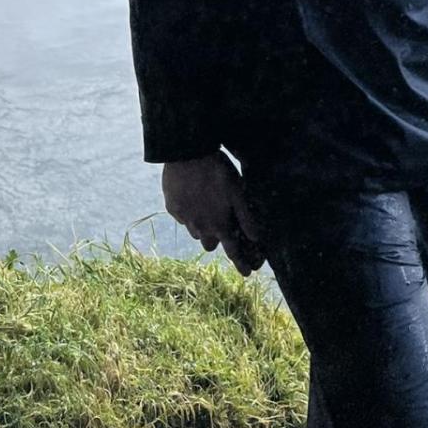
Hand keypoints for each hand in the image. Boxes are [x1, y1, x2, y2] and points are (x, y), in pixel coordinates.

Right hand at [162, 151, 264, 276]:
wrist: (186, 154)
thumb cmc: (218, 171)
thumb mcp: (238, 192)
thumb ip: (246, 217)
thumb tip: (256, 239)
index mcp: (219, 225)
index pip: (233, 251)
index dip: (241, 263)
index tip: (247, 274)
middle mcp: (200, 228)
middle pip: (210, 244)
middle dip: (217, 238)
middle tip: (221, 223)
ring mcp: (184, 219)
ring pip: (195, 232)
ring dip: (202, 225)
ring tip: (207, 205)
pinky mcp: (172, 208)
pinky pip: (182, 217)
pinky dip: (189, 212)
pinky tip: (193, 196)